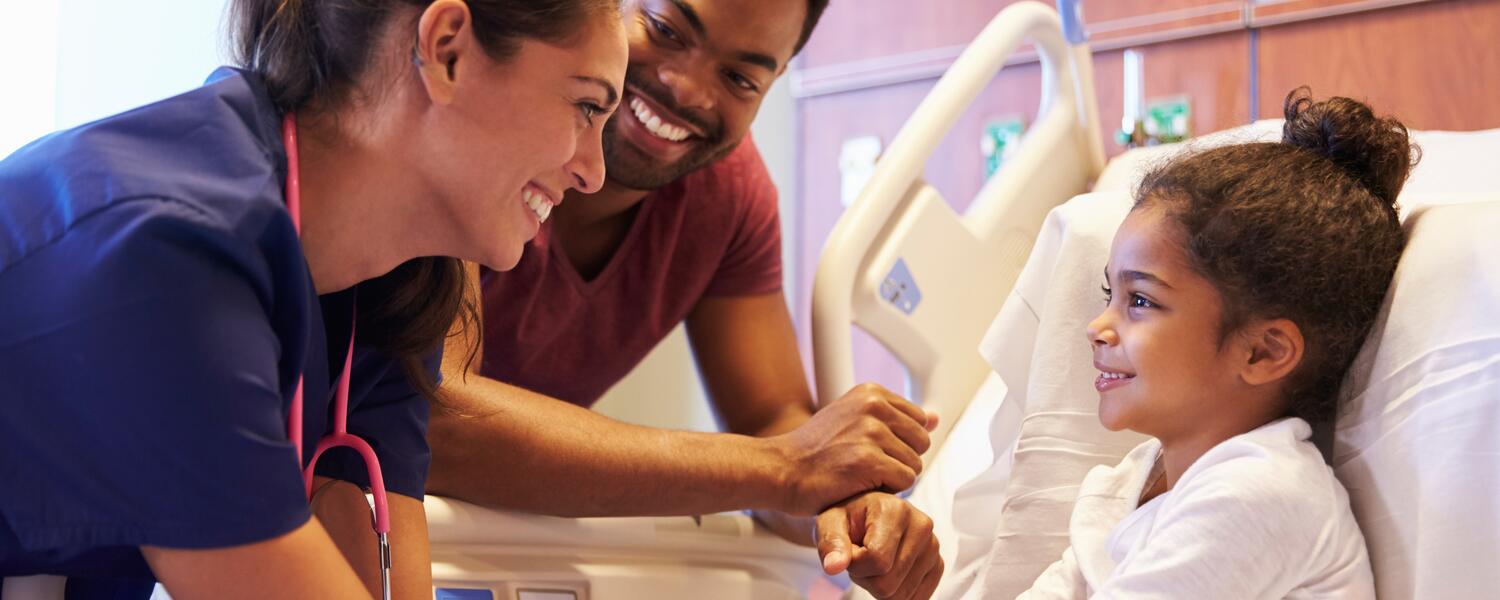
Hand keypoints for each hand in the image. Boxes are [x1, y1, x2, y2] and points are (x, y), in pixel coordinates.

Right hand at [771, 383, 937, 514]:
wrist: (781, 470)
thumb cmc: (814, 450)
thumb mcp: (854, 420)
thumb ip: (896, 417)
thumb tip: (934, 417)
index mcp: (871, 393)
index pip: (919, 421)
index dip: (899, 442)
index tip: (870, 448)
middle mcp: (873, 406)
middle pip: (921, 442)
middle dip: (900, 459)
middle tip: (866, 465)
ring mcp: (871, 432)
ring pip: (914, 464)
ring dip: (893, 477)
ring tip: (861, 474)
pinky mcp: (869, 460)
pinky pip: (905, 481)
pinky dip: (887, 490)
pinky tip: (860, 484)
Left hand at [817, 492, 943, 599]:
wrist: (865, 516)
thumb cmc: (848, 519)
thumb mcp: (830, 523)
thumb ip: (831, 544)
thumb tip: (834, 566)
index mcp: (895, 510)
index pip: (876, 560)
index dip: (855, 566)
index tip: (849, 551)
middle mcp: (921, 525)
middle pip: (888, 583)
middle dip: (866, 578)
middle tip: (862, 557)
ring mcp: (933, 547)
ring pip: (900, 595)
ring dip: (880, 585)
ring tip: (875, 561)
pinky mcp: (937, 565)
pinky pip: (916, 598)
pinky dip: (897, 592)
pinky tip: (889, 571)